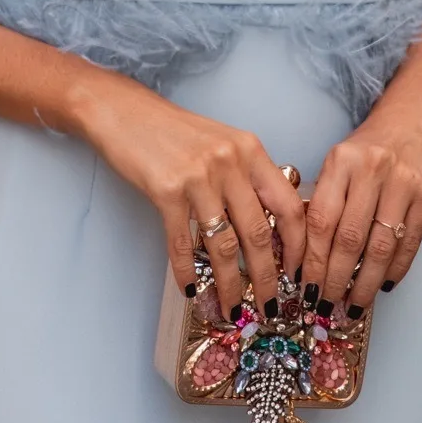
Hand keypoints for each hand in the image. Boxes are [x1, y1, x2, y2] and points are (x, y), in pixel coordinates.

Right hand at [75, 72, 306, 320]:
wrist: (125, 112)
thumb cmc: (175, 131)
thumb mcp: (223, 143)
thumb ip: (248, 176)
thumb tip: (270, 226)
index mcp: (250, 150)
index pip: (289, 205)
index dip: (297, 245)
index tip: (296, 273)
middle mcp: (230, 162)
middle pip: (259, 232)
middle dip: (266, 277)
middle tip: (270, 306)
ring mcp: (198, 177)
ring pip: (223, 245)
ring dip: (230, 285)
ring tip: (232, 310)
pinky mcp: (166, 191)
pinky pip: (183, 243)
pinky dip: (187, 272)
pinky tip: (191, 290)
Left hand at [299, 109, 421, 317]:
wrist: (415, 118)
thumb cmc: (368, 147)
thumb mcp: (339, 161)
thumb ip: (326, 200)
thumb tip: (307, 258)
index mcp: (342, 161)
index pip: (321, 221)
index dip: (312, 260)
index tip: (304, 287)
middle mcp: (373, 170)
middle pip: (350, 239)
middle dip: (335, 280)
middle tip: (325, 305)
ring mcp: (405, 183)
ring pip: (381, 247)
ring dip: (365, 284)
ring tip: (354, 305)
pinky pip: (410, 243)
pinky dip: (395, 269)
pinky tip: (383, 285)